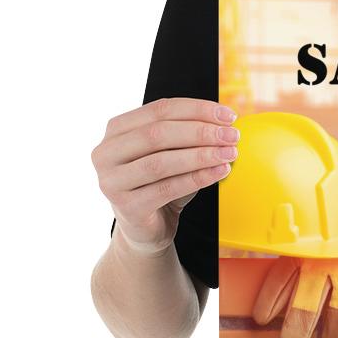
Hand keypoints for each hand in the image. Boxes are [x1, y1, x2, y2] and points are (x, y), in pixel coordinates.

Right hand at [93, 97, 238, 253]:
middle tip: (232, 136)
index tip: (229, 115)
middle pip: (158, 133)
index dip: (197, 109)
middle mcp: (106, 153)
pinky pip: (167, 189)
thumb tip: (225, 122)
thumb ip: (189, 134)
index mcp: (116, 130)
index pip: (160, 109)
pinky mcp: (126, 207)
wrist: (147, 228)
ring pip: (161, 162)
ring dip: (201, 155)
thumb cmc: (161, 183)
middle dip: (201, 132)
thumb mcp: (172, 153)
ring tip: (230, 153)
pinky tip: (220, 172)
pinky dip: (198, 178)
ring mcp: (111, 181)